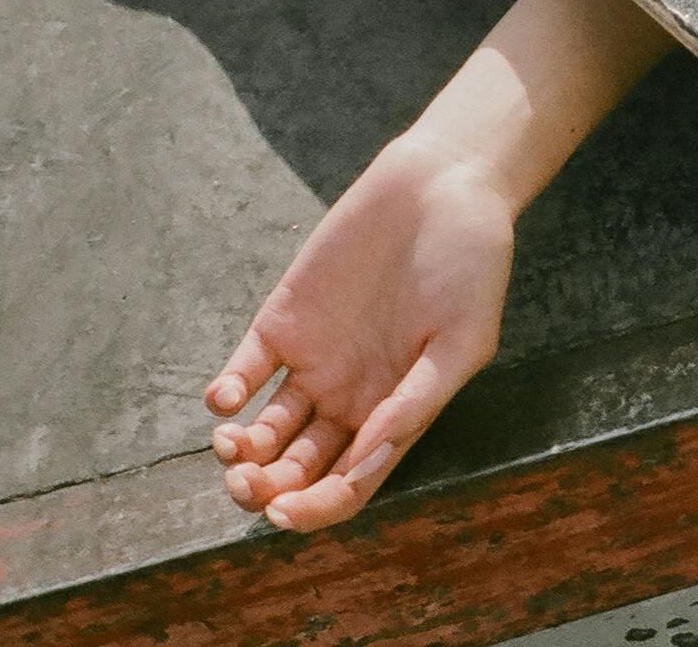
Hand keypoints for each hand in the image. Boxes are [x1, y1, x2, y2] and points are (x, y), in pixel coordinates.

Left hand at [203, 134, 515, 530]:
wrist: (442, 183)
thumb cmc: (471, 261)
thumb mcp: (463, 337)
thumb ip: (417, 401)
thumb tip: (366, 461)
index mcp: (395, 410)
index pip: (347, 484)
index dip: (315, 510)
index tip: (286, 513)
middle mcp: (349, 395)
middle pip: (295, 469)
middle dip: (265, 491)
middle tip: (249, 485)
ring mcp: (313, 360)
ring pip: (262, 432)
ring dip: (240, 453)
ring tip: (234, 444)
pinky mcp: (282, 321)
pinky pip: (244, 371)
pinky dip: (226, 394)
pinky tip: (226, 400)